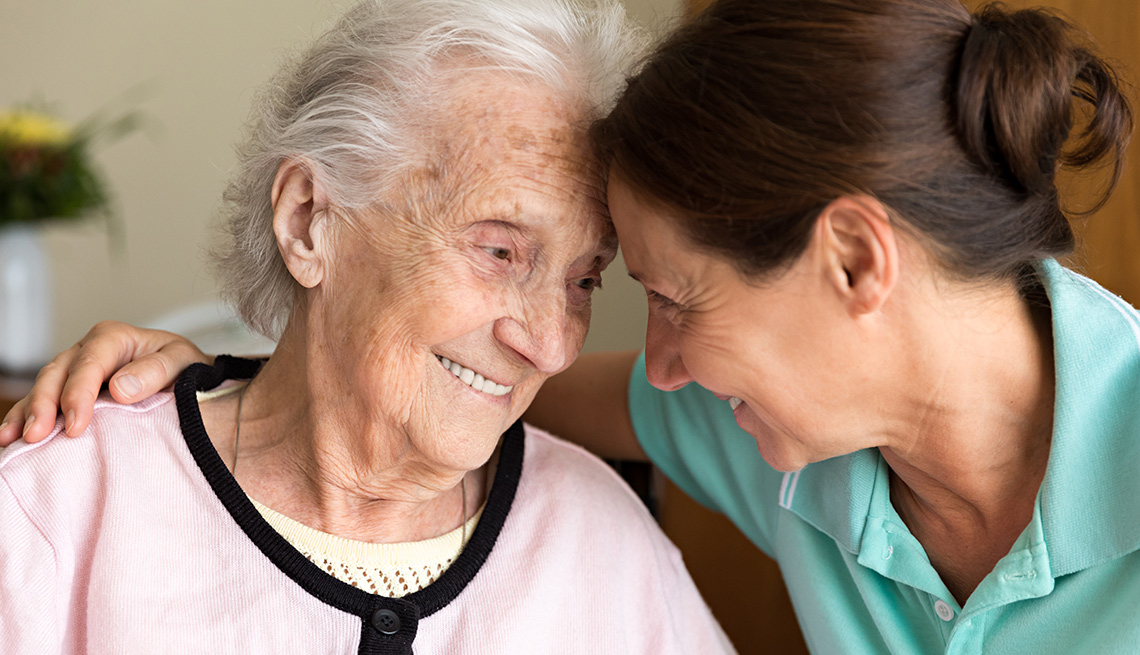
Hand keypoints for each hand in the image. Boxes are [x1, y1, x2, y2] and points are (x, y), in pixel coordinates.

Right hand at [0, 321, 210, 445]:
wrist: (189, 377)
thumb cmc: (185, 368)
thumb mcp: (182, 361)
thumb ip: (156, 371)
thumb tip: (120, 387)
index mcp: (114, 338)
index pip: (90, 363)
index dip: (79, 394)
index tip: (77, 426)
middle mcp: (88, 350)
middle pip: (57, 373)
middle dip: (45, 405)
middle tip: (38, 436)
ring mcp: (75, 369)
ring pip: (43, 387)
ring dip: (28, 413)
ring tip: (17, 439)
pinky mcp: (69, 389)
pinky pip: (41, 401)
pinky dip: (24, 416)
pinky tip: (11, 436)